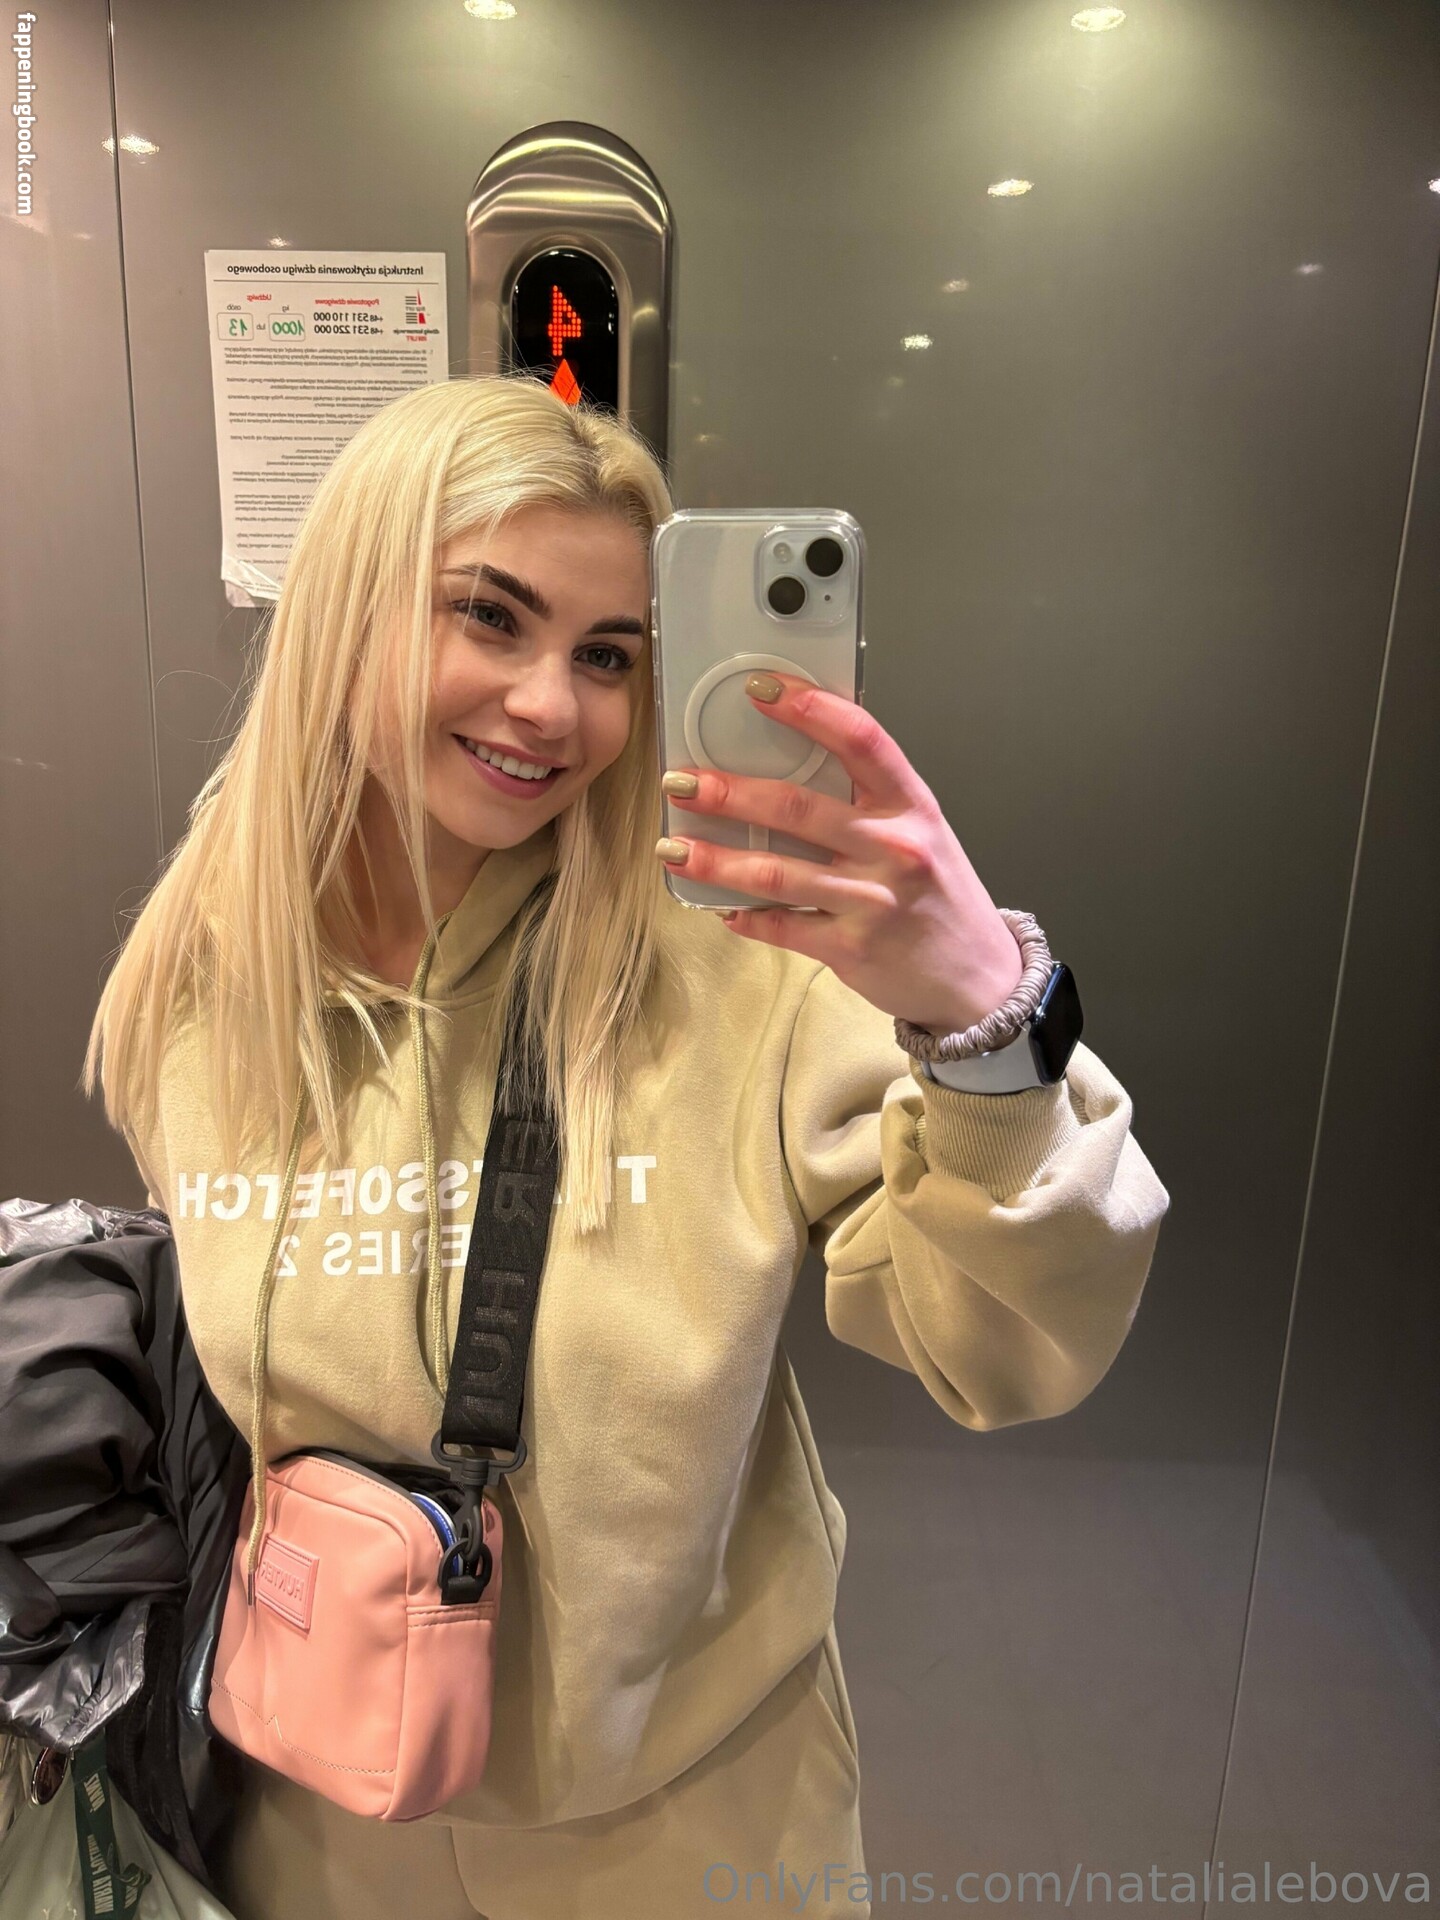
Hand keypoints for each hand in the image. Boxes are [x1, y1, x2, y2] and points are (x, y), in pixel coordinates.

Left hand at [655, 672, 1024, 1033]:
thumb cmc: (941, 896)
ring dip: (714, 860)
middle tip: (681, 780)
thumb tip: (795, 756)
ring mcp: (870, 902)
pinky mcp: (849, 949)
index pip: (861, 740)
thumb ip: (869, 799)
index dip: (808, 708)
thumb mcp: (921, 832)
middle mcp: (893, 848)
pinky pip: (781, 927)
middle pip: (797, 808)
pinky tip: (717, 907)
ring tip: (673, 847)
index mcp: (911, 806)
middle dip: (728, 792)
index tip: (760, 688)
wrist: (979, 979)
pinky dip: (743, 916)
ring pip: (775, 873)